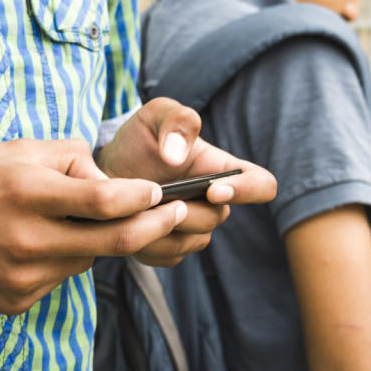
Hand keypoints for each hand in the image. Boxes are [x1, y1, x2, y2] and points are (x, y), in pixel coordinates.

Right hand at [0, 138, 188, 314]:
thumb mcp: (21, 149)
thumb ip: (75, 160)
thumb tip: (117, 186)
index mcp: (28, 192)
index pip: (107, 200)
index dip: (144, 196)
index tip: (162, 191)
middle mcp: (26, 239)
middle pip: (114, 241)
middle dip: (155, 225)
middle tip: (177, 212)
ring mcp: (20, 276)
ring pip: (88, 259)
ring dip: (95, 239)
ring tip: (65, 219)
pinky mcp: (13, 301)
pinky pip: (60, 278)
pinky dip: (62, 259)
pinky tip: (32, 242)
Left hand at [96, 98, 276, 265]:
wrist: (108, 169)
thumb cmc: (140, 139)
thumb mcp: (155, 115)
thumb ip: (176, 120)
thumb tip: (177, 156)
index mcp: (223, 170)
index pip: (262, 184)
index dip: (248, 190)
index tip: (213, 188)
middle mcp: (216, 203)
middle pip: (218, 217)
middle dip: (188, 210)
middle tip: (153, 200)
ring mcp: (196, 228)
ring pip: (194, 241)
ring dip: (163, 228)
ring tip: (135, 209)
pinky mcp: (174, 248)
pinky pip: (170, 256)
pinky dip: (148, 244)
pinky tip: (129, 224)